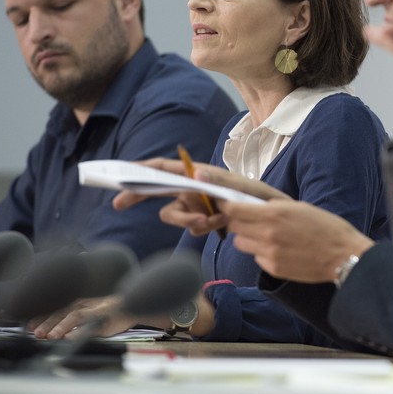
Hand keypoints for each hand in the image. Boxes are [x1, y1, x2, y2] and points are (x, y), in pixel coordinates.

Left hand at [27, 295, 137, 339]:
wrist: (133, 306)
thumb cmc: (108, 311)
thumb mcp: (88, 309)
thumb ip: (71, 314)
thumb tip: (55, 328)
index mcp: (77, 301)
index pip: (56, 308)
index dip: (42, 316)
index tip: (29, 326)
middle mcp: (84, 303)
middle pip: (62, 311)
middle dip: (47, 323)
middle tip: (36, 334)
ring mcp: (95, 309)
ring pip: (75, 316)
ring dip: (62, 326)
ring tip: (52, 336)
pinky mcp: (106, 317)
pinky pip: (92, 323)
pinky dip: (81, 331)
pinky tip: (72, 337)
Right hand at [112, 158, 290, 236]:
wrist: (275, 220)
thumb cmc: (259, 196)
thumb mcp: (240, 187)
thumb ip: (216, 181)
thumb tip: (194, 173)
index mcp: (199, 172)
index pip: (164, 167)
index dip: (141, 169)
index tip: (121, 173)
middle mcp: (194, 187)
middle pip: (158, 190)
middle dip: (139, 196)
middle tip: (118, 204)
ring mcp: (197, 204)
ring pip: (174, 215)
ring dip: (188, 219)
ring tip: (214, 218)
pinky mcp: (204, 219)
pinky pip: (191, 226)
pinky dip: (201, 226)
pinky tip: (221, 223)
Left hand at [223, 199, 373, 282]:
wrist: (343, 255)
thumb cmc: (326, 227)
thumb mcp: (299, 208)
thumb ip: (273, 208)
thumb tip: (252, 207)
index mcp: (274, 213)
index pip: (233, 209)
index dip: (226, 206)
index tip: (225, 204)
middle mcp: (267, 233)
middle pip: (233, 227)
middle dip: (237, 222)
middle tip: (248, 220)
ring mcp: (269, 253)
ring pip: (241, 243)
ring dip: (248, 238)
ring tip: (266, 236)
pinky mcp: (273, 268)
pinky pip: (256, 257)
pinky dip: (262, 253)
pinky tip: (280, 250)